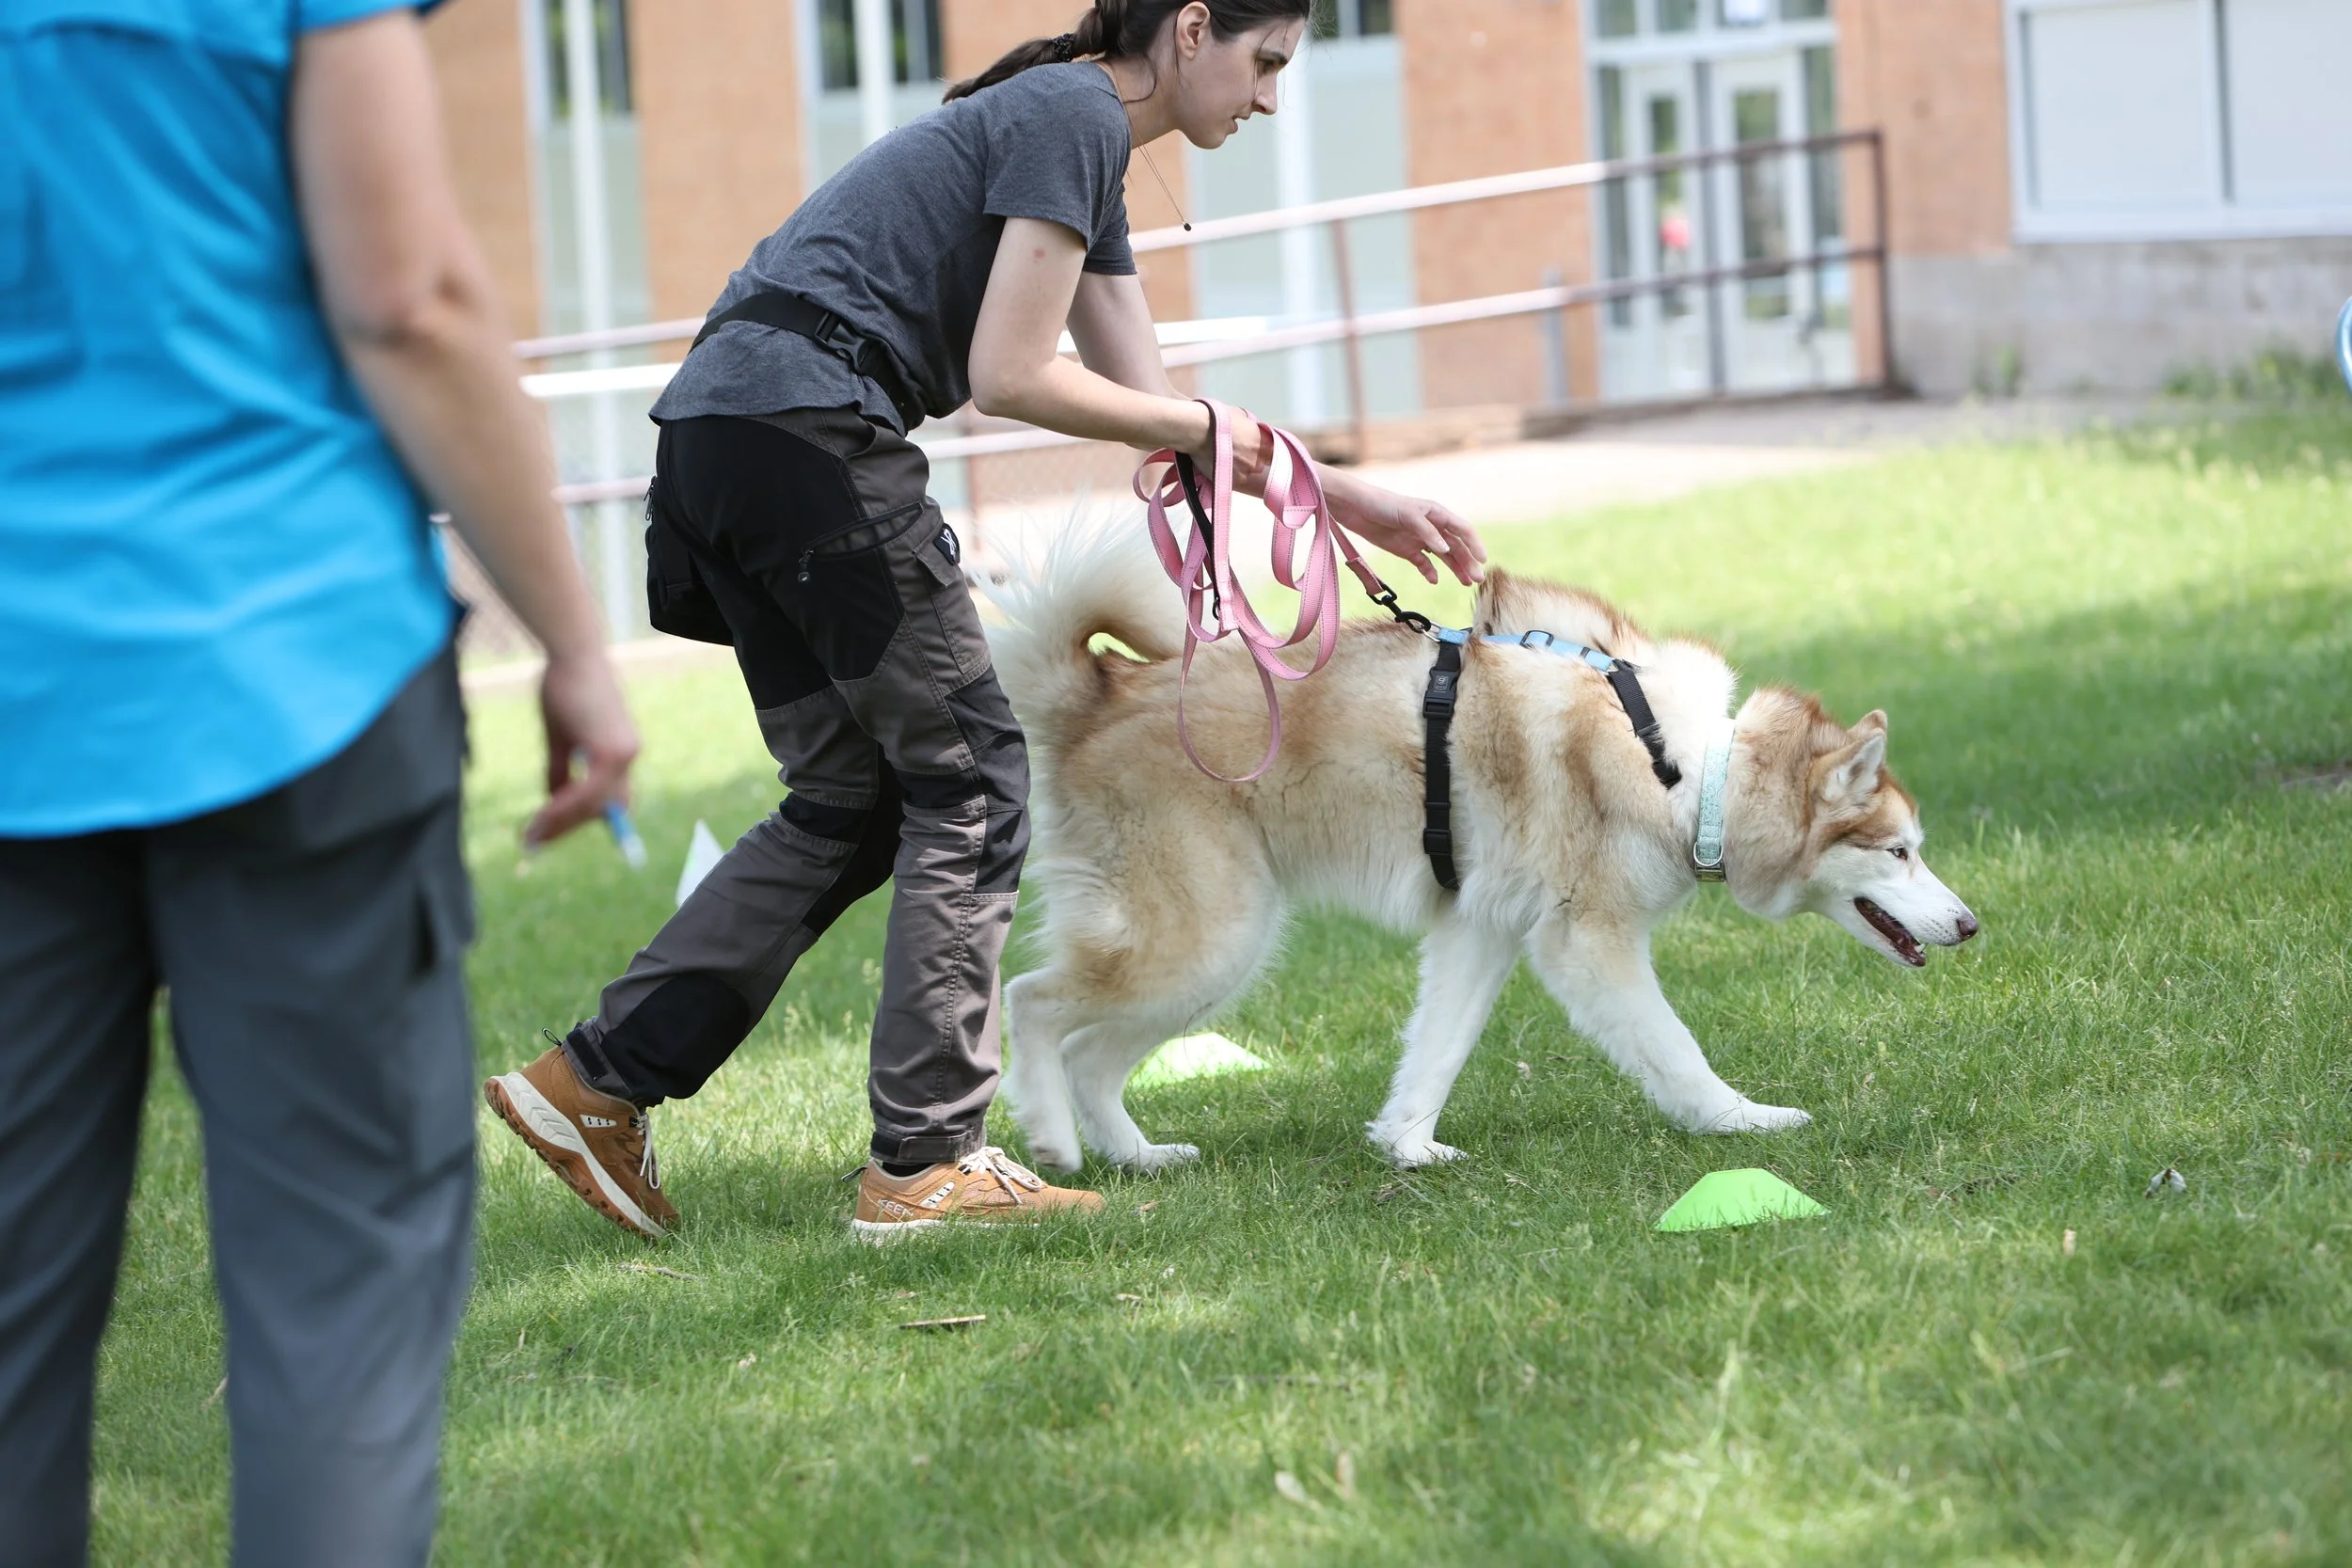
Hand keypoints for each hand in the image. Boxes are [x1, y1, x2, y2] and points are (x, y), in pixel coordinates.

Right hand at [524, 648, 640, 847]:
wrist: (571, 654)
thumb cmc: (563, 686)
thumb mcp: (560, 738)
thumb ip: (561, 770)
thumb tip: (552, 801)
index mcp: (620, 752)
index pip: (608, 800)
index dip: (582, 820)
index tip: (553, 833)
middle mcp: (628, 755)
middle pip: (602, 809)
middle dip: (568, 828)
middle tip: (536, 840)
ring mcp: (623, 753)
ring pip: (594, 805)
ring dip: (562, 823)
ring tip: (533, 835)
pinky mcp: (611, 750)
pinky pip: (587, 792)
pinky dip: (564, 808)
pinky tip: (543, 817)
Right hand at [1184, 402, 1271, 496]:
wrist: (1198, 430)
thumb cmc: (1217, 418)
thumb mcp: (1241, 416)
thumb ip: (1252, 428)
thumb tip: (1252, 430)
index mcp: (1263, 441)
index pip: (1275, 452)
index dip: (1267, 452)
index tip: (1261, 451)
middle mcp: (1258, 458)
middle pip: (1260, 464)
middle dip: (1250, 460)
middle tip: (1235, 452)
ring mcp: (1245, 471)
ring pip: (1246, 473)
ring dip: (1238, 468)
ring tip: (1222, 456)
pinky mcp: (1232, 481)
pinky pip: (1233, 480)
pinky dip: (1227, 475)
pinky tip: (1217, 463)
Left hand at [1322, 470, 1487, 586]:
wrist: (1356, 508)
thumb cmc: (1383, 504)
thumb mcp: (1408, 515)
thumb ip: (1428, 533)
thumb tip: (1446, 550)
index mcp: (1437, 514)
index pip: (1462, 530)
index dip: (1475, 544)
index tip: (1483, 560)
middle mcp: (1432, 527)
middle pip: (1456, 546)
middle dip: (1468, 562)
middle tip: (1477, 579)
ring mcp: (1420, 539)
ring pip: (1444, 557)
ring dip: (1455, 569)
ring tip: (1466, 583)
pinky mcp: (1406, 550)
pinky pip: (1423, 563)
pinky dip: (1430, 572)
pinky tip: (1435, 580)